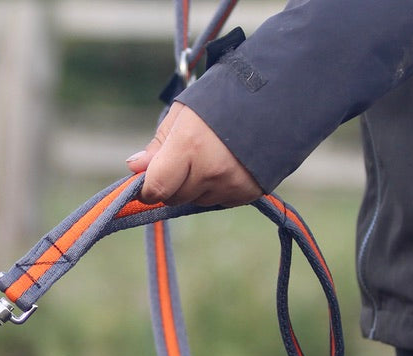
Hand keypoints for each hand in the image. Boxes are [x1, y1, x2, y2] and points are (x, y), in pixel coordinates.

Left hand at [126, 102, 261, 206]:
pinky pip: (220, 201)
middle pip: (174, 197)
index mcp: (188, 145)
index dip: (147, 188)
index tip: (147, 182)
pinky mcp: (248, 193)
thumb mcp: (184, 113)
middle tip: (186, 159)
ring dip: (196, 187)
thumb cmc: (223, 98)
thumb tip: (134, 167)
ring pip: (197, 200)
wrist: (278, 96)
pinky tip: (227, 165)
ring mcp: (231, 183)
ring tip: (211, 156)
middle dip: (173, 183)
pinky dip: (218, 189)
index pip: (155, 188)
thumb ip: (158, 145)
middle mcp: (210, 170)